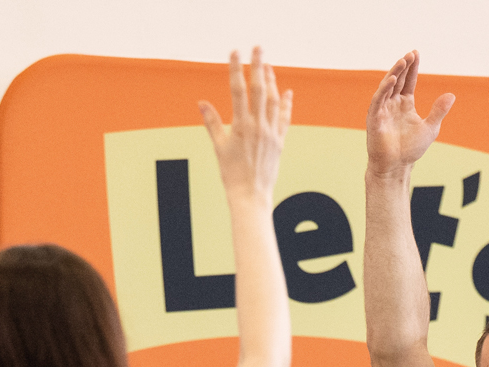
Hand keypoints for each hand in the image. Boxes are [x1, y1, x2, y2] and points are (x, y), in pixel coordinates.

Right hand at [199, 48, 291, 202]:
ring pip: (273, 100)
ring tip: (268, 66)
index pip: (238, 90)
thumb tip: (202, 103)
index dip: (236, 69)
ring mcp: (271, 133)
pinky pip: (284, 118)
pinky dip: (286, 104)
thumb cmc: (231, 174)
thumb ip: (212, 123)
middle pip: (259, 89)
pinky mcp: (280, 141)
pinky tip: (287, 92)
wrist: (250, 196)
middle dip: (258, 66)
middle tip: (258, 47)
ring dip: (271, 81)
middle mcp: (258, 126)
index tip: (235, 53)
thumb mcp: (219, 147)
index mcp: (241, 126)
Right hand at [365, 52, 454, 179]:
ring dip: (394, 73)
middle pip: (398, 80)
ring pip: (387, 86)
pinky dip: (384, 89)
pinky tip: (393, 79)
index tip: (416, 53)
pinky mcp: (374, 118)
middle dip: (404, 66)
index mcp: (405, 104)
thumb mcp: (430, 127)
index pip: (408, 81)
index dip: (412, 68)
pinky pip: (378, 100)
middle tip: (411, 53)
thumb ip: (439, 110)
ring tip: (403, 61)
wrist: (396, 167)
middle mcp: (393, 104)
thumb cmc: (410, 150)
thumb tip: (452, 95)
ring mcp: (382, 110)